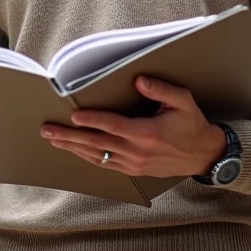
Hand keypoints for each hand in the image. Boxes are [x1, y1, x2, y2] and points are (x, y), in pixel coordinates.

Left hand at [40, 76, 226, 177]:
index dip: (92, 120)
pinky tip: (74, 151)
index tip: (73, 115)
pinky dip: (87, 157)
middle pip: (97, 143)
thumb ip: (162, 90)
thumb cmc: (191, 124)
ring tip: (53, 139)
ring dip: (73, 148)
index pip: (113, 126)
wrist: (202, 155)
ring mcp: (133, 163)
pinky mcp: (132, 170)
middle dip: (70, 136)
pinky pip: (105, 164)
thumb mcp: (183, 101)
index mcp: (147, 133)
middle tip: (48, 130)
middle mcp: (137, 151)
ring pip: (97, 155)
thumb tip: (140, 80)